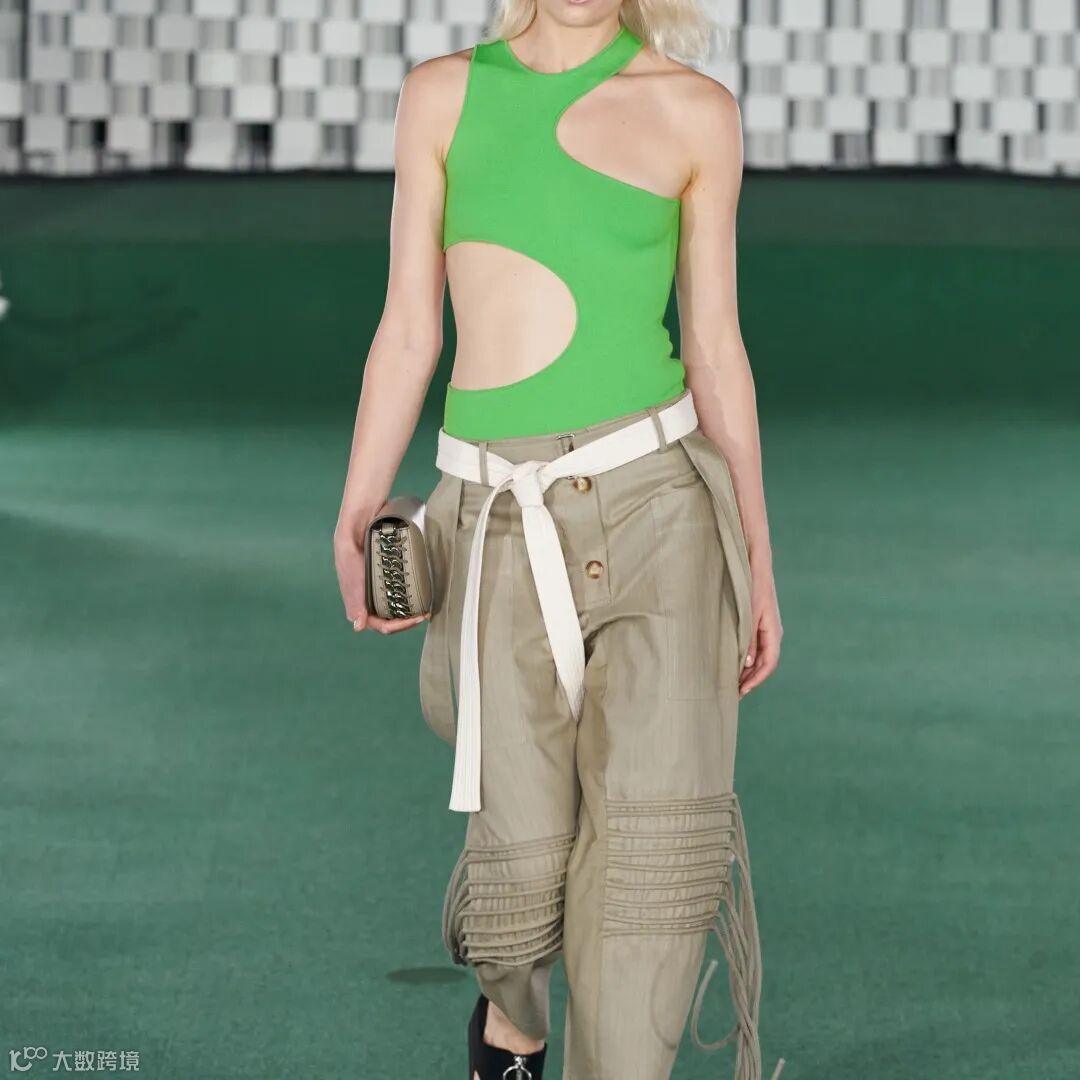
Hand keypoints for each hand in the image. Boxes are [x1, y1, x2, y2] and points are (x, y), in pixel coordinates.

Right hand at [333, 516, 429, 635]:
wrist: (358, 521)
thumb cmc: (350, 549)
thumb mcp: (352, 575)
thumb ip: (355, 601)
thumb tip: (358, 627)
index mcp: (358, 603)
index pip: (380, 625)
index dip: (398, 626)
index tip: (416, 618)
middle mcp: (368, 598)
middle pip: (390, 619)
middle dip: (408, 620)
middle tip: (425, 614)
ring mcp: (378, 587)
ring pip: (396, 607)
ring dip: (410, 610)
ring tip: (425, 607)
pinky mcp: (386, 575)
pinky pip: (399, 590)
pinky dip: (410, 595)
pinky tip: (420, 592)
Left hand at [739, 564, 781, 697]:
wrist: (756, 565)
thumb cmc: (753, 586)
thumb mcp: (749, 613)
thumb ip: (748, 638)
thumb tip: (747, 664)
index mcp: (773, 632)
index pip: (769, 663)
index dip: (756, 679)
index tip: (742, 690)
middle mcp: (772, 634)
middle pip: (764, 664)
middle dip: (750, 680)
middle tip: (733, 693)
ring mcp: (766, 630)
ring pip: (759, 658)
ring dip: (747, 671)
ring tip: (731, 684)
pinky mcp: (758, 625)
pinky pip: (754, 648)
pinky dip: (745, 660)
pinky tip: (734, 665)